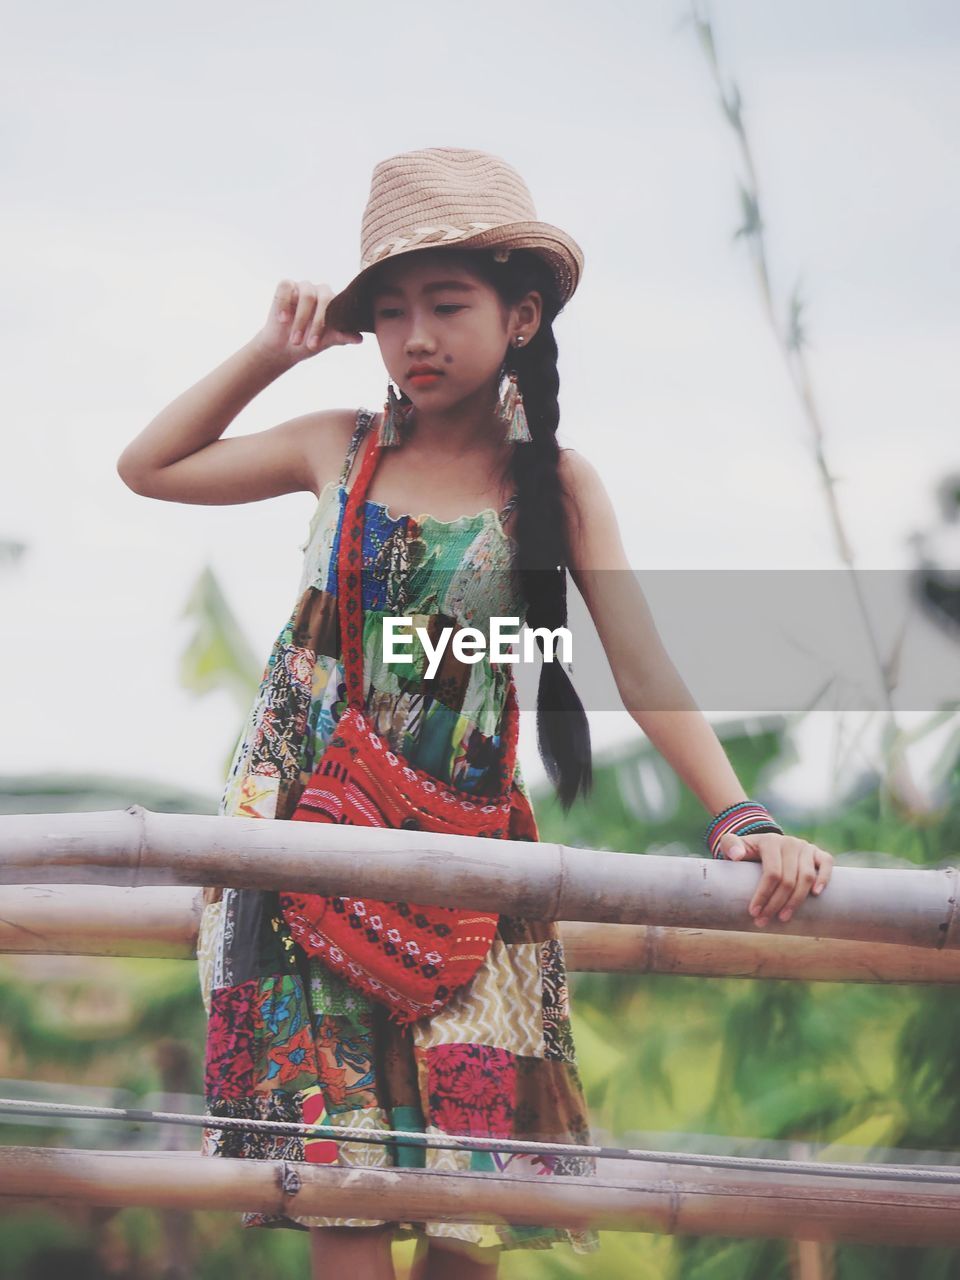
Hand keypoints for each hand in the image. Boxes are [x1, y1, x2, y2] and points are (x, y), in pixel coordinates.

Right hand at [254, 279, 362, 365]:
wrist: (284, 347)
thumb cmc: (308, 343)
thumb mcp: (325, 342)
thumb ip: (341, 337)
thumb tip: (359, 339)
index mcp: (336, 303)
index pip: (337, 308)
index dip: (327, 327)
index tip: (316, 345)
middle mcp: (322, 291)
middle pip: (324, 300)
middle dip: (315, 324)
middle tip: (308, 345)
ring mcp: (304, 286)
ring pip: (306, 295)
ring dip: (300, 320)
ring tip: (294, 339)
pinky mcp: (286, 285)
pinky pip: (286, 286)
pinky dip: (284, 303)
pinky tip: (282, 319)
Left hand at [717, 832, 833, 926]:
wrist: (765, 844)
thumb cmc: (747, 850)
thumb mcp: (733, 844)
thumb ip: (729, 845)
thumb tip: (736, 856)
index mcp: (770, 842)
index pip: (771, 873)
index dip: (764, 894)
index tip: (754, 912)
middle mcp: (790, 842)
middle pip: (788, 879)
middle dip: (776, 904)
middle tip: (764, 921)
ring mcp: (805, 847)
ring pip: (806, 877)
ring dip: (796, 901)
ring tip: (783, 918)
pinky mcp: (818, 852)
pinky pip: (826, 863)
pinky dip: (824, 878)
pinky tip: (816, 895)